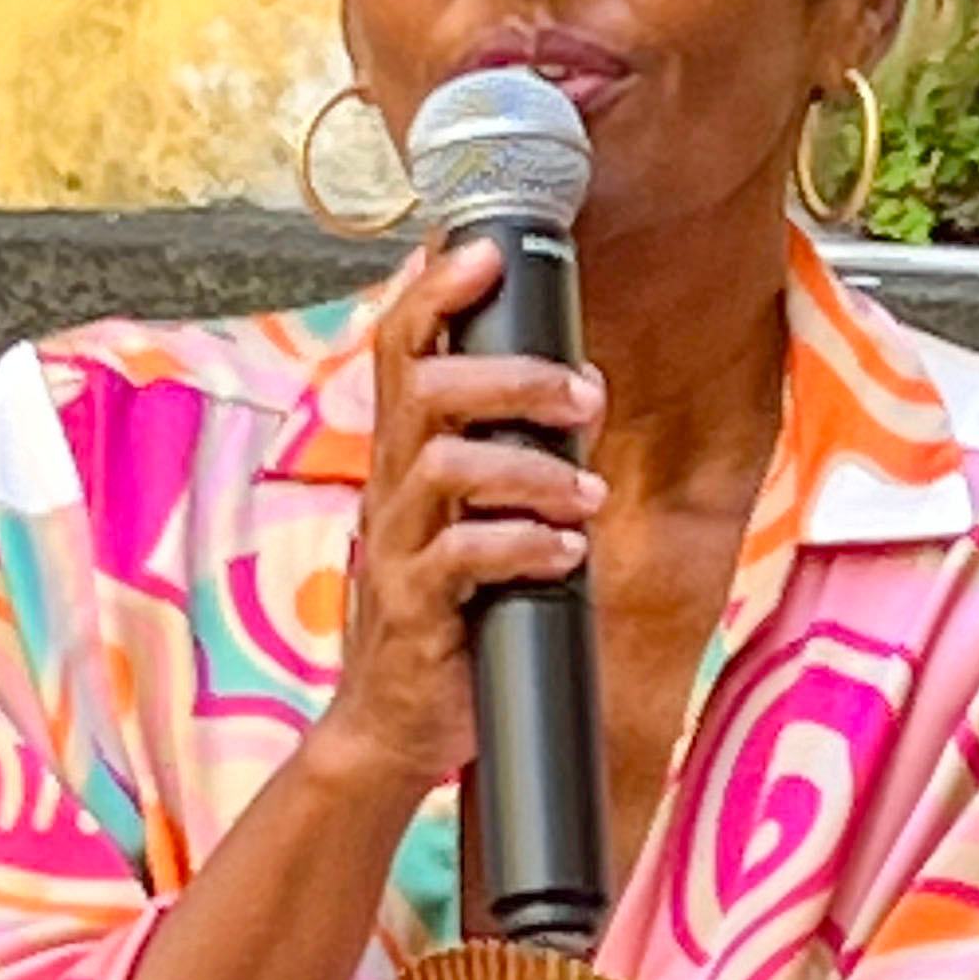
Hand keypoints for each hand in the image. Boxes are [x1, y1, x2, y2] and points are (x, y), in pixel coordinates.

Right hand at [308, 235, 605, 802]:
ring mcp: (398, 546)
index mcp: (406, 457)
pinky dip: (526, 546)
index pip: (401, 348)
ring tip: (586, 499)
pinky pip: (464, 555)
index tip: (490, 254)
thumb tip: (575, 395)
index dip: (437, 290)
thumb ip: (504, 458)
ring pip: (446, 466)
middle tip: (586, 397)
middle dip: (516, 378)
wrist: (393, 725)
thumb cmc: (448, 616)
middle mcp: (392, 488)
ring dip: (533, 471)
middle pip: (428, 389)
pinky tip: (567, 556)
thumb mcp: (470, 519)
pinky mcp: (415, 607)